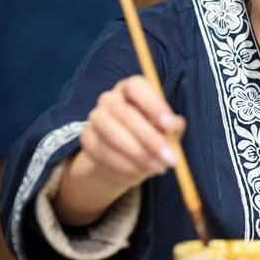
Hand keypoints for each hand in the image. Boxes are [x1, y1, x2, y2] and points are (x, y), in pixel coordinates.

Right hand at [55, 76, 185, 225]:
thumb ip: (173, 125)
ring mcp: (95, 117)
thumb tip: (173, 126)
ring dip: (137, 154)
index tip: (169, 125)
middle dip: (149, 138)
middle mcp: (110, 98)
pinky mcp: (86, 139)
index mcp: (131, 88)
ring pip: (112, 134)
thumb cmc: (152, 134)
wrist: (126, 158)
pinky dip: (124, 166)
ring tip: (157, 167)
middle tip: (168, 157)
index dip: (153, 105)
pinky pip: (103, 153)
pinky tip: (139, 172)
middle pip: (126, 114)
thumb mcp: (168, 129)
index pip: (137, 87)